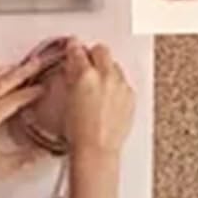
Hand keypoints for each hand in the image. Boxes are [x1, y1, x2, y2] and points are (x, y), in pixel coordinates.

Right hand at [63, 39, 134, 158]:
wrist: (97, 149)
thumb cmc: (80, 132)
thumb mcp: (67, 99)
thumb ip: (71, 76)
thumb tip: (72, 66)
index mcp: (86, 75)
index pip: (78, 50)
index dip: (73, 48)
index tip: (72, 48)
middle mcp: (106, 76)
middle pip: (101, 50)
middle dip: (93, 55)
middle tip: (87, 65)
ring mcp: (121, 86)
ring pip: (114, 65)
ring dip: (106, 71)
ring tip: (97, 87)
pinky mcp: (130, 96)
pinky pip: (123, 82)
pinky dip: (116, 86)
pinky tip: (107, 98)